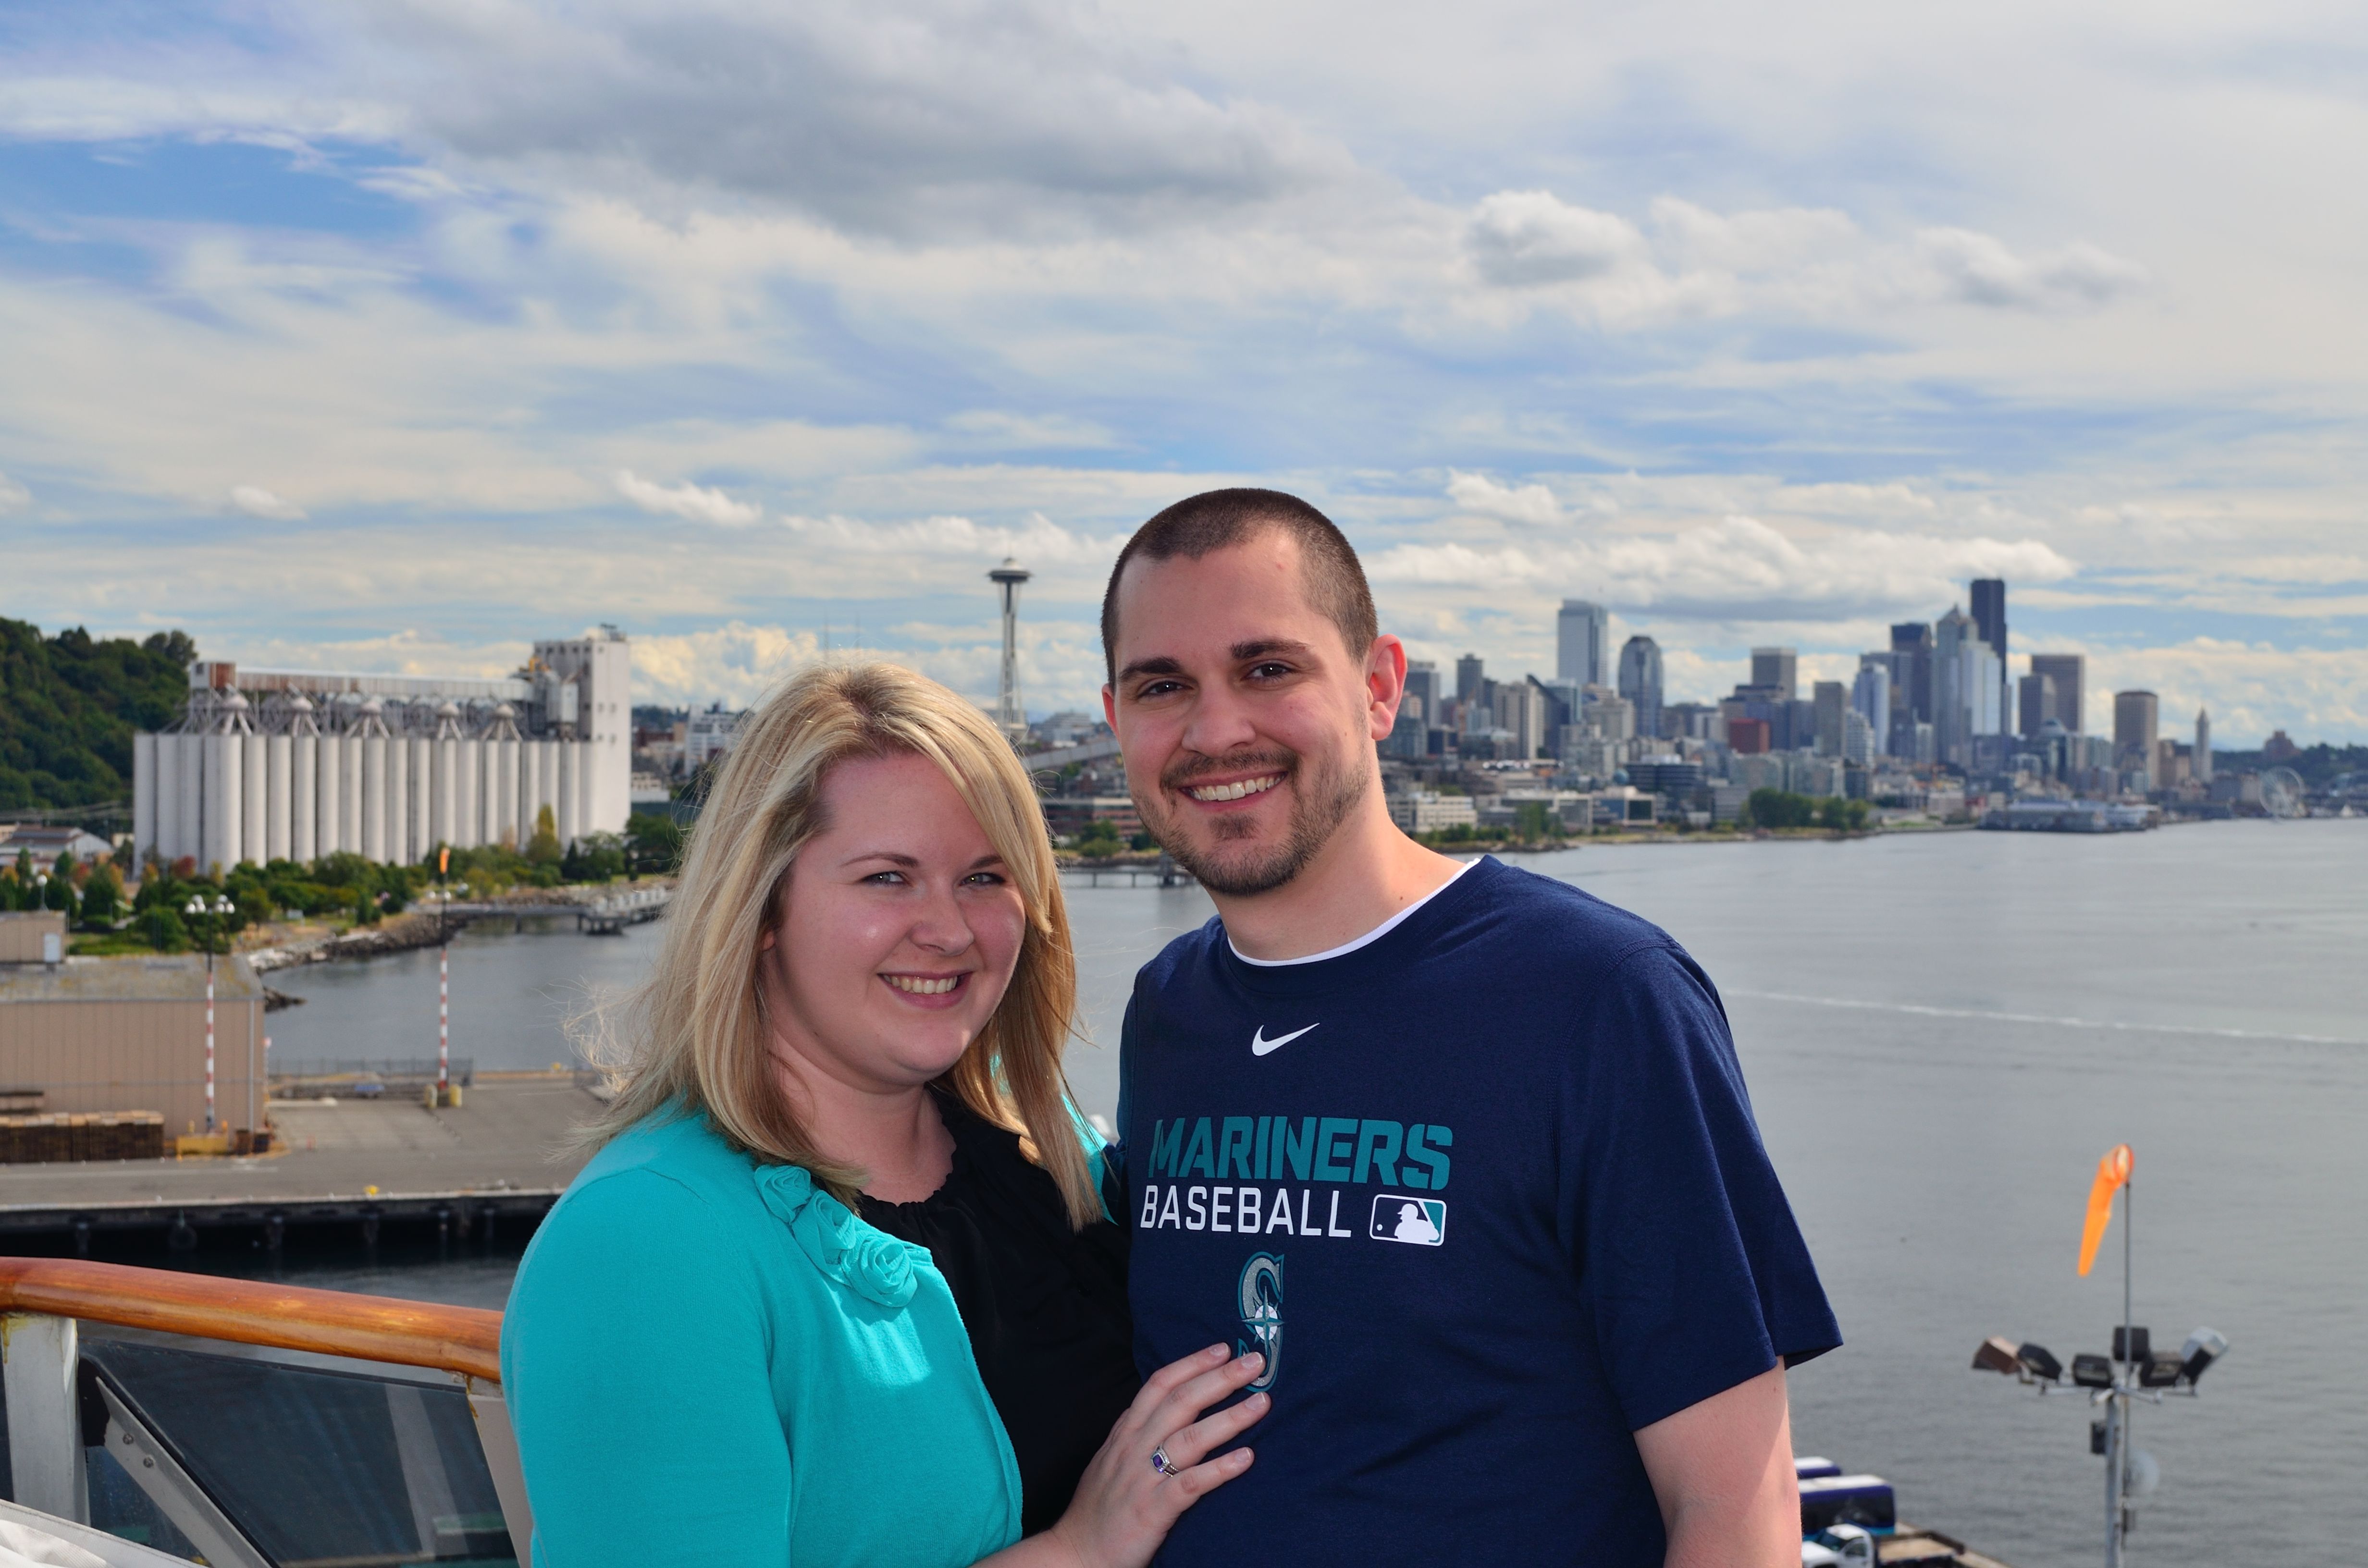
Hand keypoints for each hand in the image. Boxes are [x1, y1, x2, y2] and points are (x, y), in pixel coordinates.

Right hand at [1041, 1343, 1266, 1567]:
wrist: (1076, 1553)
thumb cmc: (1099, 1507)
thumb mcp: (1111, 1458)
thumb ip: (1137, 1431)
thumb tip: (1169, 1406)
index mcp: (1125, 1432)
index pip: (1159, 1385)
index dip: (1192, 1363)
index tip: (1223, 1348)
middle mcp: (1134, 1448)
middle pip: (1181, 1402)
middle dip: (1221, 1378)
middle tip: (1256, 1363)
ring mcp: (1143, 1478)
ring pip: (1190, 1437)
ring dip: (1230, 1418)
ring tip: (1262, 1402)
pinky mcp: (1153, 1511)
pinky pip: (1191, 1484)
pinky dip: (1220, 1469)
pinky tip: (1247, 1459)